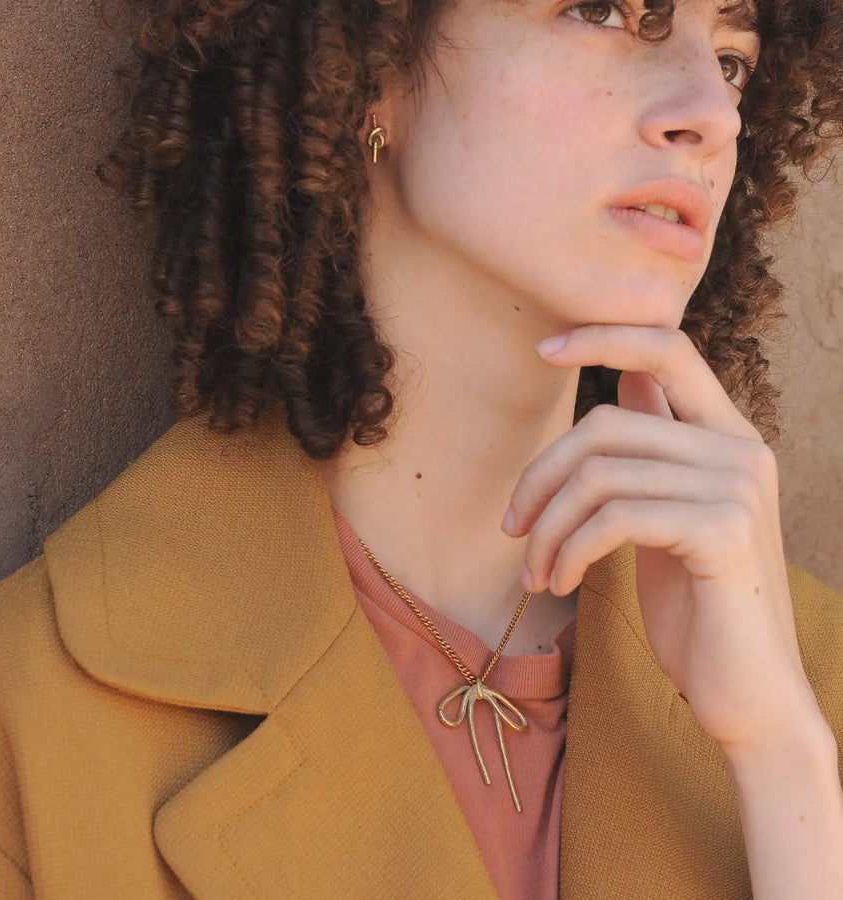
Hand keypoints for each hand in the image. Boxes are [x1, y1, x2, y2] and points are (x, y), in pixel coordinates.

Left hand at [501, 324, 826, 757]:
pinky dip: (568, 550)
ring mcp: (735, 486)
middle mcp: (740, 448)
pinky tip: (561, 583)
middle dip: (540, 477)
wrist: (745, 692)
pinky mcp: (720, 530)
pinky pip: (611, 517)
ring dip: (547, 528)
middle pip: (603, 426)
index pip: (668, 349)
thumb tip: (622, 382)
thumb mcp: (666, 516)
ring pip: (598, 474)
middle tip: (513, 529)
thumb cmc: (697, 607)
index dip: (603, 337)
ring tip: (537, 572)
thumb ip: (652, 451)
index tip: (542, 347)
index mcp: (726, 436)